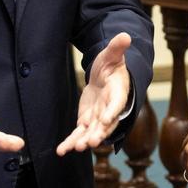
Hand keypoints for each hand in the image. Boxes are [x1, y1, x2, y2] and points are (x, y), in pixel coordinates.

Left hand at [57, 32, 131, 155]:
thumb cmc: (112, 65)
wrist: (107, 77)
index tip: (106, 119)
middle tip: (91, 142)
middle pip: (105, 124)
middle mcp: (110, 110)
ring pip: (91, 133)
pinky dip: (70, 143)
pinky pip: (78, 134)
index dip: (111, 111)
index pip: (116, 104)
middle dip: (98, 134)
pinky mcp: (86, 121)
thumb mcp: (112, 54)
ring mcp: (98, 118)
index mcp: (118, 93)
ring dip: (84, 141)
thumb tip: (125, 36)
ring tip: (75, 148)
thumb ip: (117, 48)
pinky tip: (61, 151)